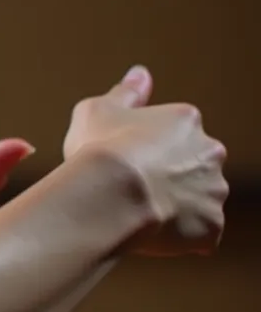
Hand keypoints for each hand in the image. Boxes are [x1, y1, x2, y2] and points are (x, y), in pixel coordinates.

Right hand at [64, 66, 227, 255]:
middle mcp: (210, 152)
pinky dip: (183, 237)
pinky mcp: (210, 226)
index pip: (175, 135)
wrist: (109, 194)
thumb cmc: (99, 150)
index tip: (126, 162)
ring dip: (178, 208)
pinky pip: (201, 235)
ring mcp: (213, 191)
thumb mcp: (98, 109)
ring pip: (200, 201)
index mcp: (186, 121)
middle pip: (194, 167)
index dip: (148, 151)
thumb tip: (140, 74)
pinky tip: (153, 235)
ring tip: (141, 216)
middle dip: (171, 179)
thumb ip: (125, 92)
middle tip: (134, 191)